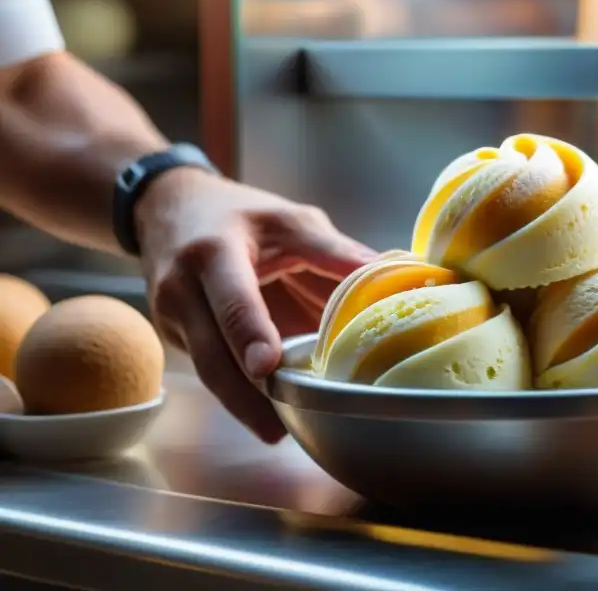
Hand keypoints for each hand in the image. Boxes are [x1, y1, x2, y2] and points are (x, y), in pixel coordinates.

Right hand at [135, 168, 377, 441]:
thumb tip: (389, 274)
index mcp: (215, 251)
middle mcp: (182, 288)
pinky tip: (265, 411)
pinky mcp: (177, 337)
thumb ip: (334, 251)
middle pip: (211, 353)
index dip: (249, 332)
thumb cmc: (237, 214)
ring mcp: (172, 317)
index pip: (232, 297)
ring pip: (208, 371)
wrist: (167, 207)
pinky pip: (209, 369)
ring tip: (278, 431)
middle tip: (278, 428)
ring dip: (242, 404)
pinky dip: (237, 392)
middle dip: (243, 394)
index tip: (266, 366)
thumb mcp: (287, 219)